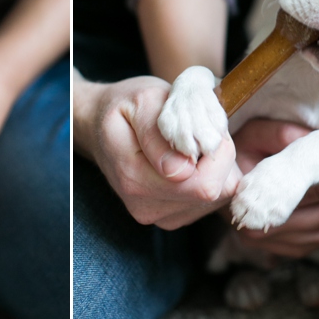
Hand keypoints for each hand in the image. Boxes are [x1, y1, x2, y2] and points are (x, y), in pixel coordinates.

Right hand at [74, 71, 240, 229]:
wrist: (98, 125)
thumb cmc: (123, 108)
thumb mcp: (140, 102)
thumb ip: (159, 133)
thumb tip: (182, 169)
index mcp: (136, 179)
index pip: (205, 183)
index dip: (216, 149)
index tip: (202, 123)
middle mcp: (147, 206)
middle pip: (216, 193)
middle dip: (219, 158)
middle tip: (198, 130)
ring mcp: (159, 216)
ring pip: (217, 198)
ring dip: (215, 167)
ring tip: (189, 143)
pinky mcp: (172, 217)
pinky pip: (211, 202)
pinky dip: (210, 177)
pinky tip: (190, 159)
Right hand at [230, 119, 318, 256]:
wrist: (211, 172)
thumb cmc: (237, 147)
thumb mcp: (256, 131)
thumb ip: (284, 135)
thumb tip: (317, 142)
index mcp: (252, 197)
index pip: (315, 193)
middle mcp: (255, 228)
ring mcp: (262, 242)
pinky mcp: (269, 249)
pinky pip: (312, 244)